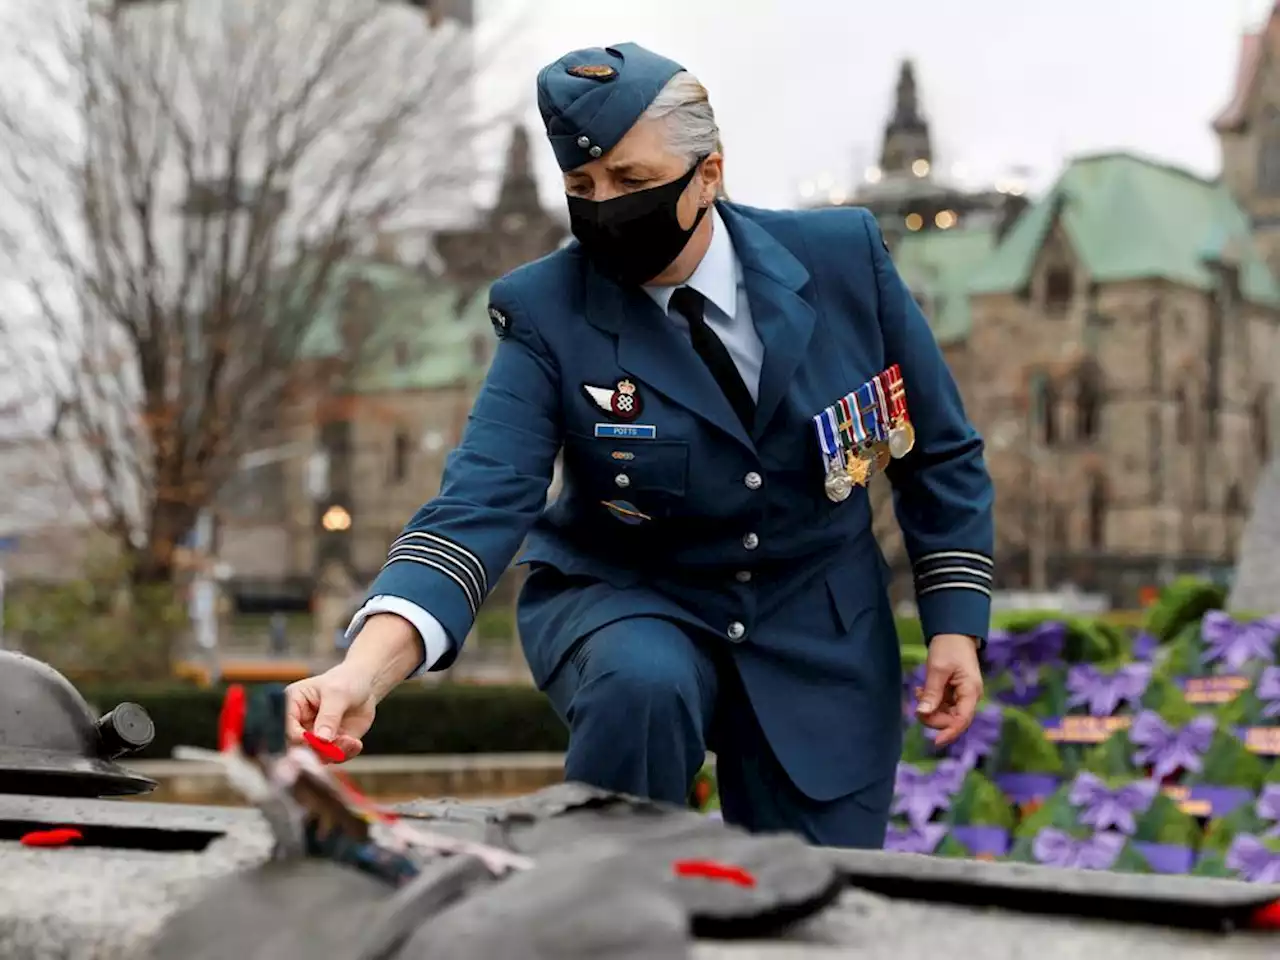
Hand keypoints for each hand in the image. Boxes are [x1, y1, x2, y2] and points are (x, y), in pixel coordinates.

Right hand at [284, 664, 377, 760]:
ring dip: (334, 753)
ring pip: (316, 756)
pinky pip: (333, 758)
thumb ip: (329, 716)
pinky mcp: (329, 745)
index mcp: (291, 704)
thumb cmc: (345, 681)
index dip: (297, 738)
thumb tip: (321, 739)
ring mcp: (313, 736)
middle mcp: (298, 724)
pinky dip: (344, 753)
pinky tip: (355, 743)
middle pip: (297, 747)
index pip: (284, 727)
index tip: (317, 741)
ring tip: (351, 741)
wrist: (364, 686)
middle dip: (318, 750)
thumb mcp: (338, 693)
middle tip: (338, 745)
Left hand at [915, 633, 983, 747]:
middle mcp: (969, 697)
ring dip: (930, 709)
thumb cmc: (949, 647)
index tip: (934, 742)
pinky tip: (922, 691)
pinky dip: (931, 702)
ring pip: (945, 715)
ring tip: (919, 691)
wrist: (953, 633)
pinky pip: (942, 706)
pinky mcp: (954, 694)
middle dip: (933, 716)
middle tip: (918, 700)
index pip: (962, 720)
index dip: (949, 732)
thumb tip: (923, 713)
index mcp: (971, 692)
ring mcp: (962, 696)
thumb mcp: (937, 669)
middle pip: (952, 720)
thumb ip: (932, 692)